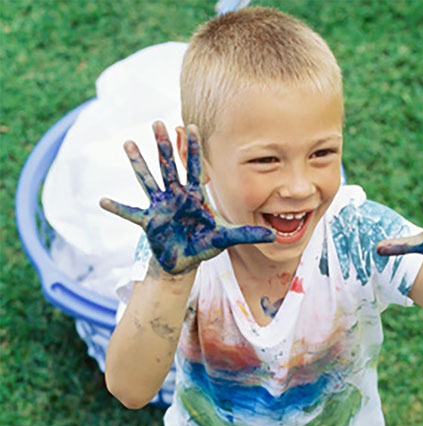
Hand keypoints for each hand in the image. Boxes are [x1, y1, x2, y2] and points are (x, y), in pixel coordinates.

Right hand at [99, 121, 274, 274]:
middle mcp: (175, 196)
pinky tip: (103, 201)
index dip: (194, 149)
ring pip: (148, 180)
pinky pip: (131, 214)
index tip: (191, 126)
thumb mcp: (226, 238)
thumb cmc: (203, 244)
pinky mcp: (149, 222)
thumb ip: (248, 234)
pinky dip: (118, 208)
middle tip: (157, 122)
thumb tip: (275, 235)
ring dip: (139, 163)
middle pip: (169, 166)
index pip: (196, 168)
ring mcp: (160, 206)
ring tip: (128, 143)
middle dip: (164, 146)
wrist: (185, 260)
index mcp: (194, 196)